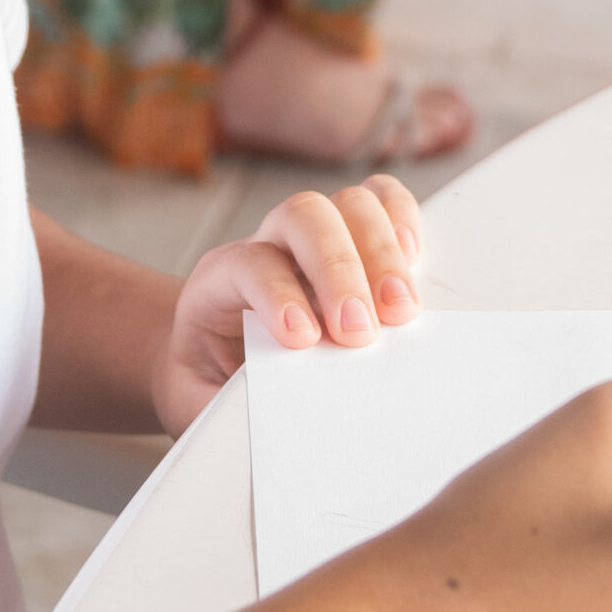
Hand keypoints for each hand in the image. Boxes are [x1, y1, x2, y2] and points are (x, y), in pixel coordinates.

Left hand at [152, 174, 421, 437]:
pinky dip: (400, 218)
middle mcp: (267, 245)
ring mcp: (311, 237)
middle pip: (303, 217)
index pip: (249, 264)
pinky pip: (379, 200)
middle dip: (339, 270)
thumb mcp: (200, 399)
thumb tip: (261, 410)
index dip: (277, 294)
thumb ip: (223, 403)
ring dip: (380, 251)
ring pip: (346, 205)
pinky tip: (412, 257)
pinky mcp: (350, 238)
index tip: (304, 339)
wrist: (207, 361)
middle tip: (361, 330)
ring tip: (400, 308)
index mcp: (218, 281)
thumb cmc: (209, 381)